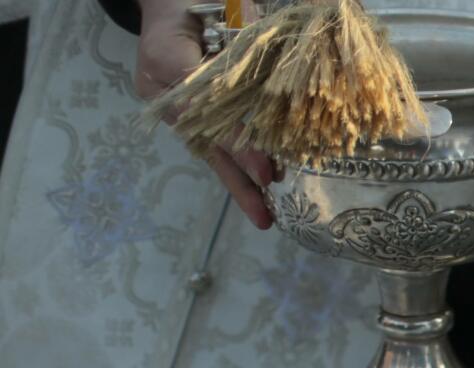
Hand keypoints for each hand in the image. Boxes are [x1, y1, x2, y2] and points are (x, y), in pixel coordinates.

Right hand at [136, 0, 274, 227]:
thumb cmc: (197, 2)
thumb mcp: (222, 13)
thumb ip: (244, 47)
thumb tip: (283, 87)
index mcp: (167, 59)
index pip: (207, 111)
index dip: (237, 142)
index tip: (263, 170)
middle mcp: (165, 88)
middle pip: (204, 141)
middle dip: (236, 179)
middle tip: (263, 215)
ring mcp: (169, 101)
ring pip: (207, 147)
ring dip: (236, 179)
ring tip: (262, 209)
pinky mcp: (180, 108)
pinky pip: (207, 139)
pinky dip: (233, 161)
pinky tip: (258, 181)